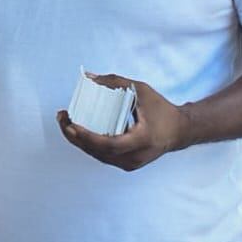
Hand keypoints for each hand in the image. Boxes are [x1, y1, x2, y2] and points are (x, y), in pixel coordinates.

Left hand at [57, 74, 189, 171]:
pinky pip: (103, 155)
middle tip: (62, 119)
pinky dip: (89, 144)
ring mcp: (131, 163)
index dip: (88, 137)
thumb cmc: (161, 109)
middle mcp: (136, 156)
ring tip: (65, 122)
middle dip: (75, 136)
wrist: (179, 131)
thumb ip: (114, 82)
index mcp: (142, 139)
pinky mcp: (127, 164)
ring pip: (98, 155)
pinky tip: (77, 131)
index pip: (110, 144)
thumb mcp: (140, 90)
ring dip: (79, 141)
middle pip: (99, 152)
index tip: (72, 125)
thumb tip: (88, 77)